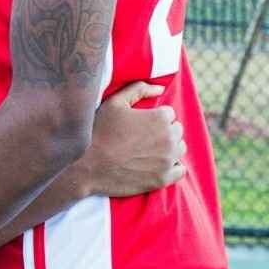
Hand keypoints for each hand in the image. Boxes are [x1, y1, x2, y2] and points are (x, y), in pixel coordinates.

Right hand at [85, 82, 186, 197]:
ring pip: (179, 148)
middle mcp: (168, 139)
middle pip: (176, 130)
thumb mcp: (116, 101)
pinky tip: (158, 164)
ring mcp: (167, 161)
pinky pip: (180, 171)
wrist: (88, 164)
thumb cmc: (101, 130)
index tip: (141, 123)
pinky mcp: (163, 179)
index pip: (168, 113)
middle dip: (163, 130)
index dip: (154, 116)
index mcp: (159, 118)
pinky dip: (173, 167)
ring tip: (149, 149)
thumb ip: (139, 89)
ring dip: (169, 147)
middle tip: (143, 136)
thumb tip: (160, 88)